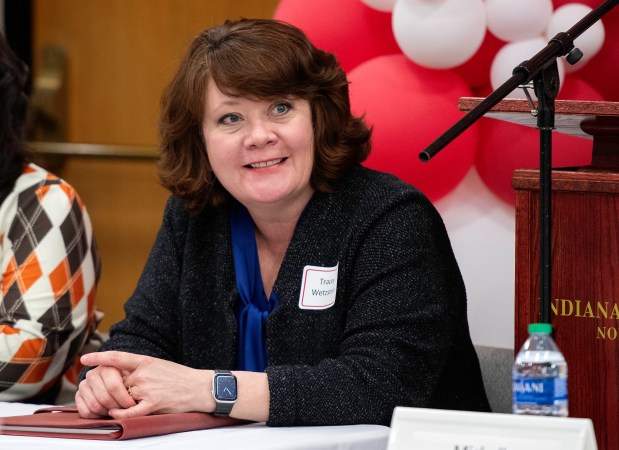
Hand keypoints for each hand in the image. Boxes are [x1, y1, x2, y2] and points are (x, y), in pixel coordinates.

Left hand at [78, 351, 212, 418]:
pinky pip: (130, 411)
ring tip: (121, 404)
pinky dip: (121, 413)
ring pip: (121, 396)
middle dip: (110, 390)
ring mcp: (148, 389)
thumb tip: (122, 373)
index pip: (117, 357)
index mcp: (146, 361)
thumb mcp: (160, 366)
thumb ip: (141, 369)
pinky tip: (116, 414)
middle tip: (107, 395)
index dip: (99, 357)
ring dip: (118, 402)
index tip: (84, 359)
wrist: (200, 387)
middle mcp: (144, 373)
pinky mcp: (153, 403)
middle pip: (115, 381)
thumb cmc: (181, 377)